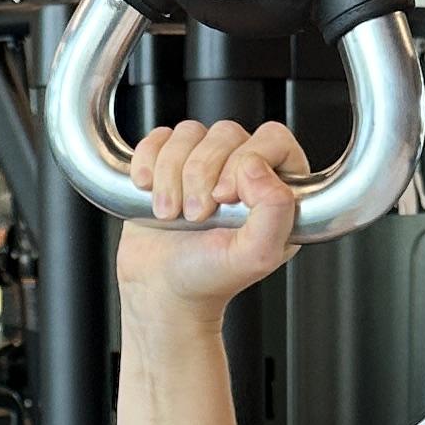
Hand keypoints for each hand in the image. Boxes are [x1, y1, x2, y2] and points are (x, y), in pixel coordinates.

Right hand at [115, 118, 310, 315]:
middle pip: (225, 133)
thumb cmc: (210, 279)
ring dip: (171, 175)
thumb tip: (257, 167)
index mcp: (276, 188)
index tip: (226, 198)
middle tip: (196, 216)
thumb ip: (275, 212)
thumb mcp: (255, 255)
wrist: (162, 292)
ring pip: (189, 133)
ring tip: (170, 214)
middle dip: (201, 175)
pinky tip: (149, 192)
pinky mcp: (168, 163)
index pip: (273, 139)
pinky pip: (159, 137)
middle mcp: (242, 171)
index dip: (247, 160)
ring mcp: (204, 165)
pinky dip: (148, 163)